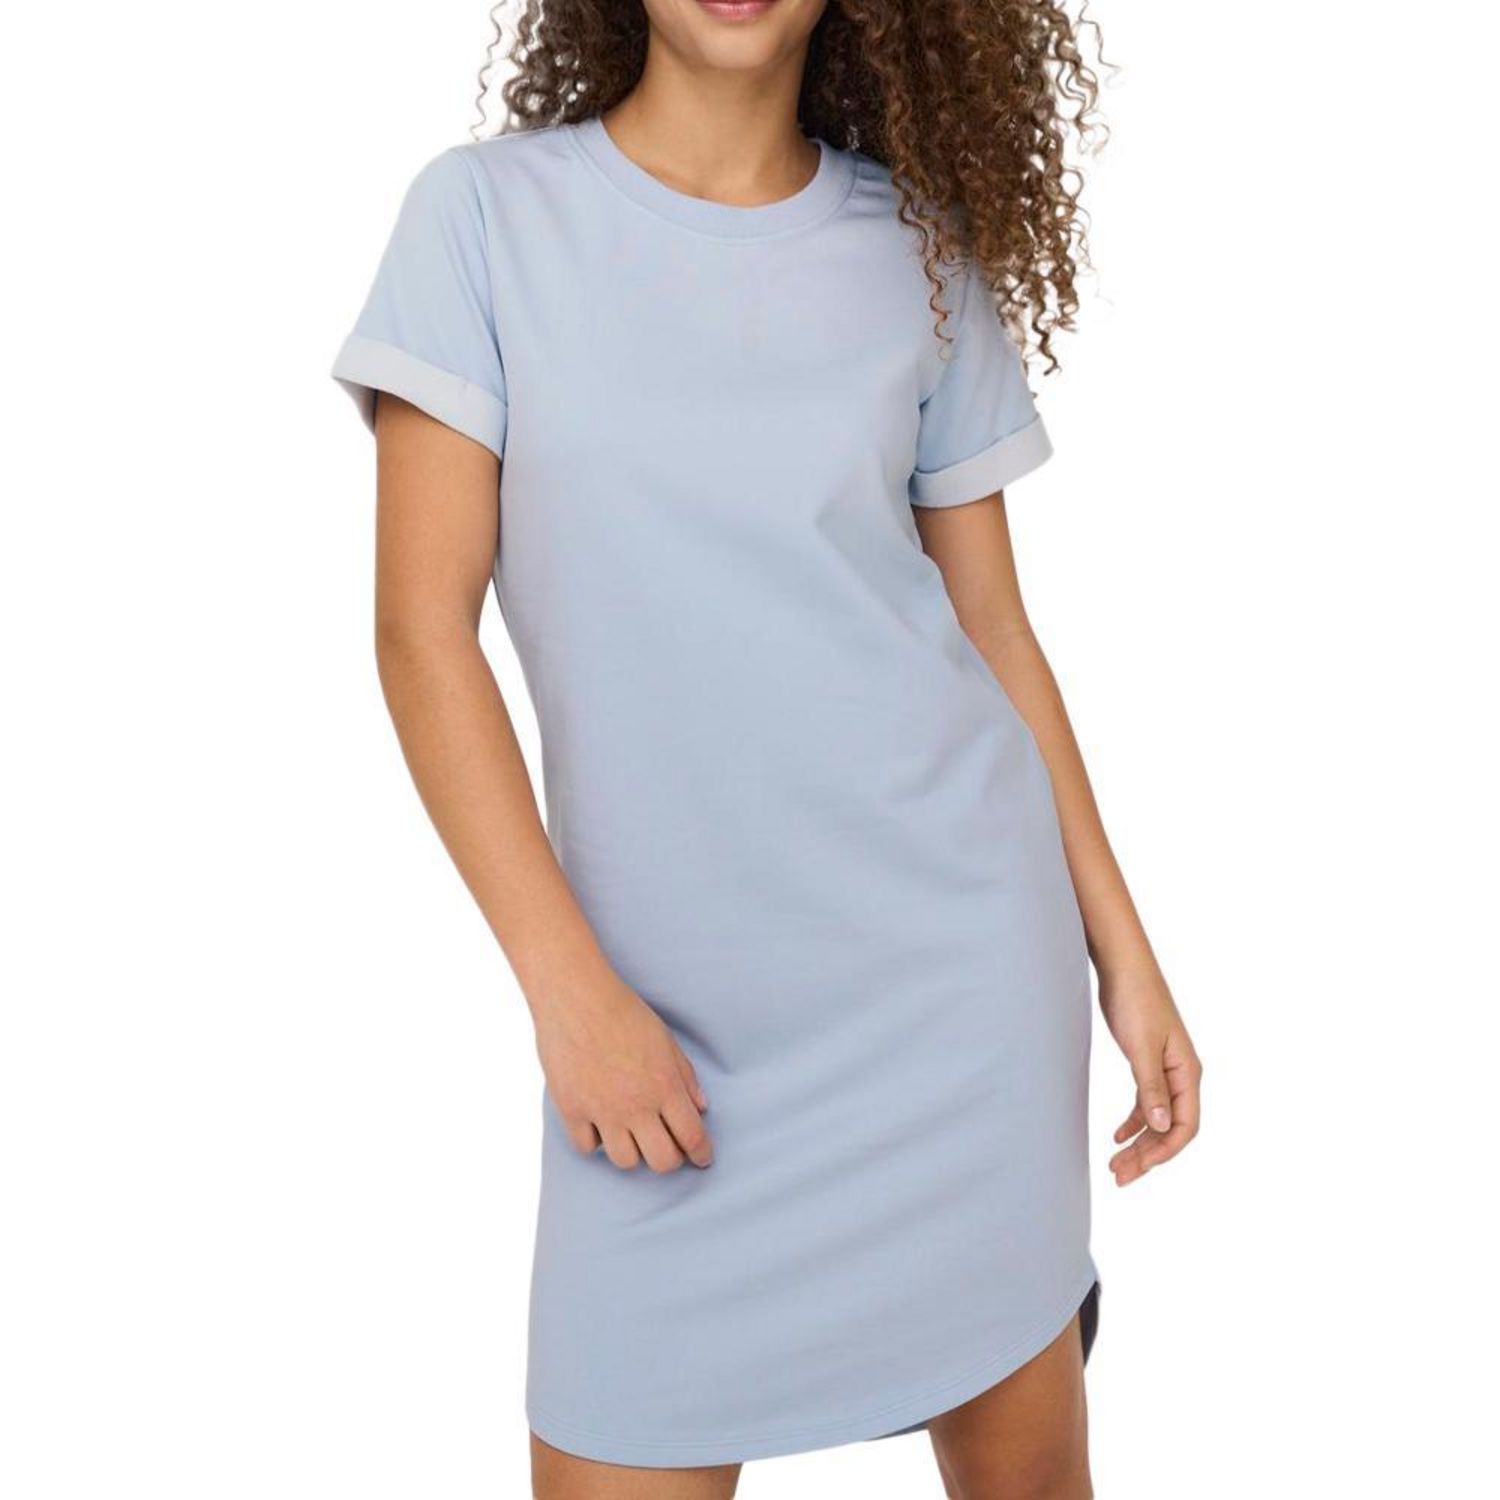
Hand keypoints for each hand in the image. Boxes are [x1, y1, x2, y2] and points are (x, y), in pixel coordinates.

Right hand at [531, 971, 712, 1172]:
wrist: (577, 997)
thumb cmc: (624, 1012)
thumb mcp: (665, 1040)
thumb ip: (685, 1077)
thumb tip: (701, 1108)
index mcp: (665, 1086)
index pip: (692, 1137)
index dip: (701, 1153)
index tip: (702, 1158)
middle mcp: (637, 1106)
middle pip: (662, 1161)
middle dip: (671, 1159)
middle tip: (668, 1147)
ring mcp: (603, 1112)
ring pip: (626, 1161)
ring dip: (634, 1152)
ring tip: (632, 1135)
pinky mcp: (572, 1110)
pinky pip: (588, 1148)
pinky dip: (596, 1141)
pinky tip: (600, 1125)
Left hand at [1100, 964, 1201, 1185]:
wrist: (1122, 965)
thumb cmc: (1135, 999)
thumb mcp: (1141, 1046)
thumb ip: (1151, 1087)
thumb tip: (1164, 1128)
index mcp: (1188, 1072)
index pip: (1186, 1126)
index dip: (1165, 1151)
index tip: (1138, 1168)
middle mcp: (1182, 1075)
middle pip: (1171, 1128)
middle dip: (1148, 1155)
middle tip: (1119, 1176)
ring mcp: (1165, 1069)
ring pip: (1157, 1118)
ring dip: (1139, 1143)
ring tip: (1116, 1165)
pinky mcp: (1147, 1062)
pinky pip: (1146, 1102)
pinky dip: (1133, 1121)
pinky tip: (1117, 1135)